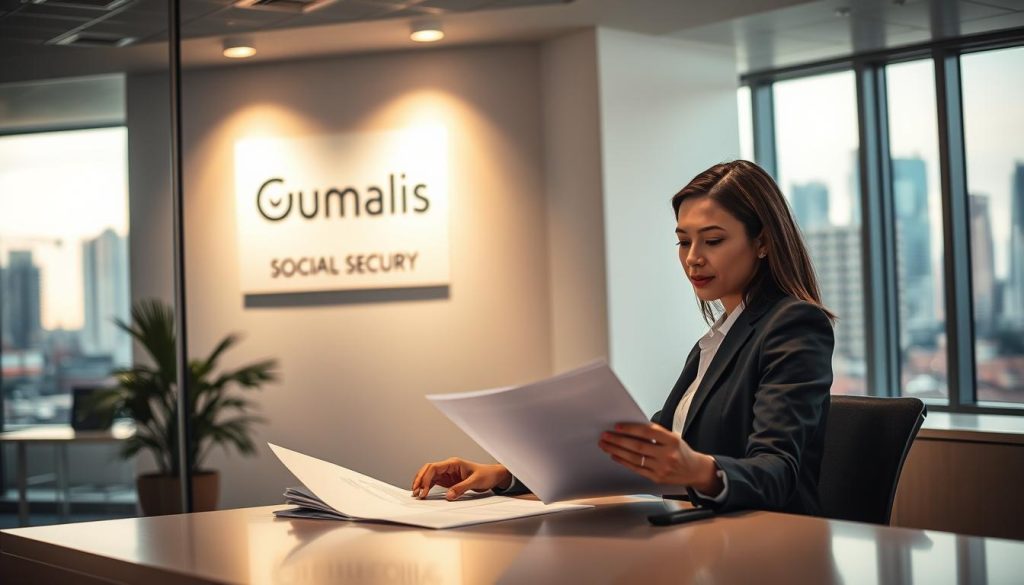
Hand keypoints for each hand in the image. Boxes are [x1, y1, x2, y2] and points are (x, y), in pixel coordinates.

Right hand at [410, 458, 511, 500]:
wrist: (493, 475)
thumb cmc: (486, 474)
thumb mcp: (475, 482)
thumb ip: (461, 488)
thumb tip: (448, 496)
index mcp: (453, 463)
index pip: (434, 467)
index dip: (426, 478)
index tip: (423, 490)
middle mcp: (448, 466)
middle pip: (428, 470)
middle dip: (420, 480)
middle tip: (415, 492)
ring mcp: (447, 473)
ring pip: (429, 475)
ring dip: (422, 483)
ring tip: (416, 494)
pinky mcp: (448, 480)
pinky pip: (434, 481)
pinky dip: (427, 486)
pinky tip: (423, 493)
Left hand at [598, 423, 722, 495]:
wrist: (695, 470)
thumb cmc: (681, 451)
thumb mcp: (673, 437)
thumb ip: (655, 433)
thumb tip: (631, 428)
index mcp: (672, 440)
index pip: (648, 432)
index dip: (631, 429)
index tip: (617, 426)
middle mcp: (667, 454)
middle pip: (638, 446)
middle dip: (619, 440)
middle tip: (606, 435)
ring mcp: (662, 468)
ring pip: (635, 458)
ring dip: (617, 451)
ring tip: (605, 445)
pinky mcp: (657, 478)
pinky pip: (637, 469)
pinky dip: (624, 462)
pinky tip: (615, 456)